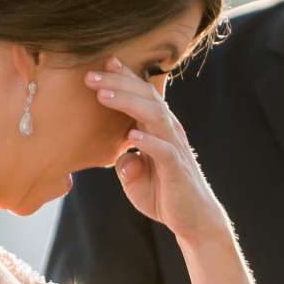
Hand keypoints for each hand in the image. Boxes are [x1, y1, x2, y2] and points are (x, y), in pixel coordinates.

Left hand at [95, 65, 226, 247]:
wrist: (193, 221)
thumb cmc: (164, 195)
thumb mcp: (136, 178)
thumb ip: (127, 163)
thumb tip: (122, 156)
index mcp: (158, 130)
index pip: (143, 96)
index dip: (125, 77)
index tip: (104, 62)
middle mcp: (168, 133)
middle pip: (147, 97)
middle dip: (119, 83)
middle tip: (90, 75)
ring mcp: (174, 149)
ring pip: (154, 116)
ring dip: (128, 103)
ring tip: (103, 95)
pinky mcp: (177, 169)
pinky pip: (164, 151)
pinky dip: (148, 141)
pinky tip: (131, 135)